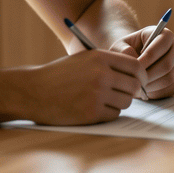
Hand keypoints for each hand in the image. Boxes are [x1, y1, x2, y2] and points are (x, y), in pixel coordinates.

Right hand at [22, 49, 142, 124]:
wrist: (33, 92)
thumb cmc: (59, 75)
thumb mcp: (83, 59)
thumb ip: (108, 63)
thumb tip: (138, 74)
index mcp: (100, 58)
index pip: (136, 66)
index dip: (141, 75)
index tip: (139, 81)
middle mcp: (101, 74)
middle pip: (134, 86)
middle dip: (132, 92)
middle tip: (124, 94)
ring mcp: (97, 94)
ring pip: (126, 102)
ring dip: (119, 103)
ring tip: (104, 100)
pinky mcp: (91, 113)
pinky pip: (114, 114)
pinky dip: (108, 113)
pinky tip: (94, 108)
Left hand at [112, 26, 173, 99]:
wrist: (133, 61)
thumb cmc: (126, 50)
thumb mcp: (119, 46)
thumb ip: (123, 50)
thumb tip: (134, 58)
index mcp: (164, 34)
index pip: (162, 44)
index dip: (148, 57)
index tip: (134, 67)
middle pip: (168, 64)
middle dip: (149, 74)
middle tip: (134, 80)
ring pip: (170, 78)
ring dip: (151, 85)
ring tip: (136, 86)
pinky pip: (171, 89)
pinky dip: (156, 92)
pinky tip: (143, 90)